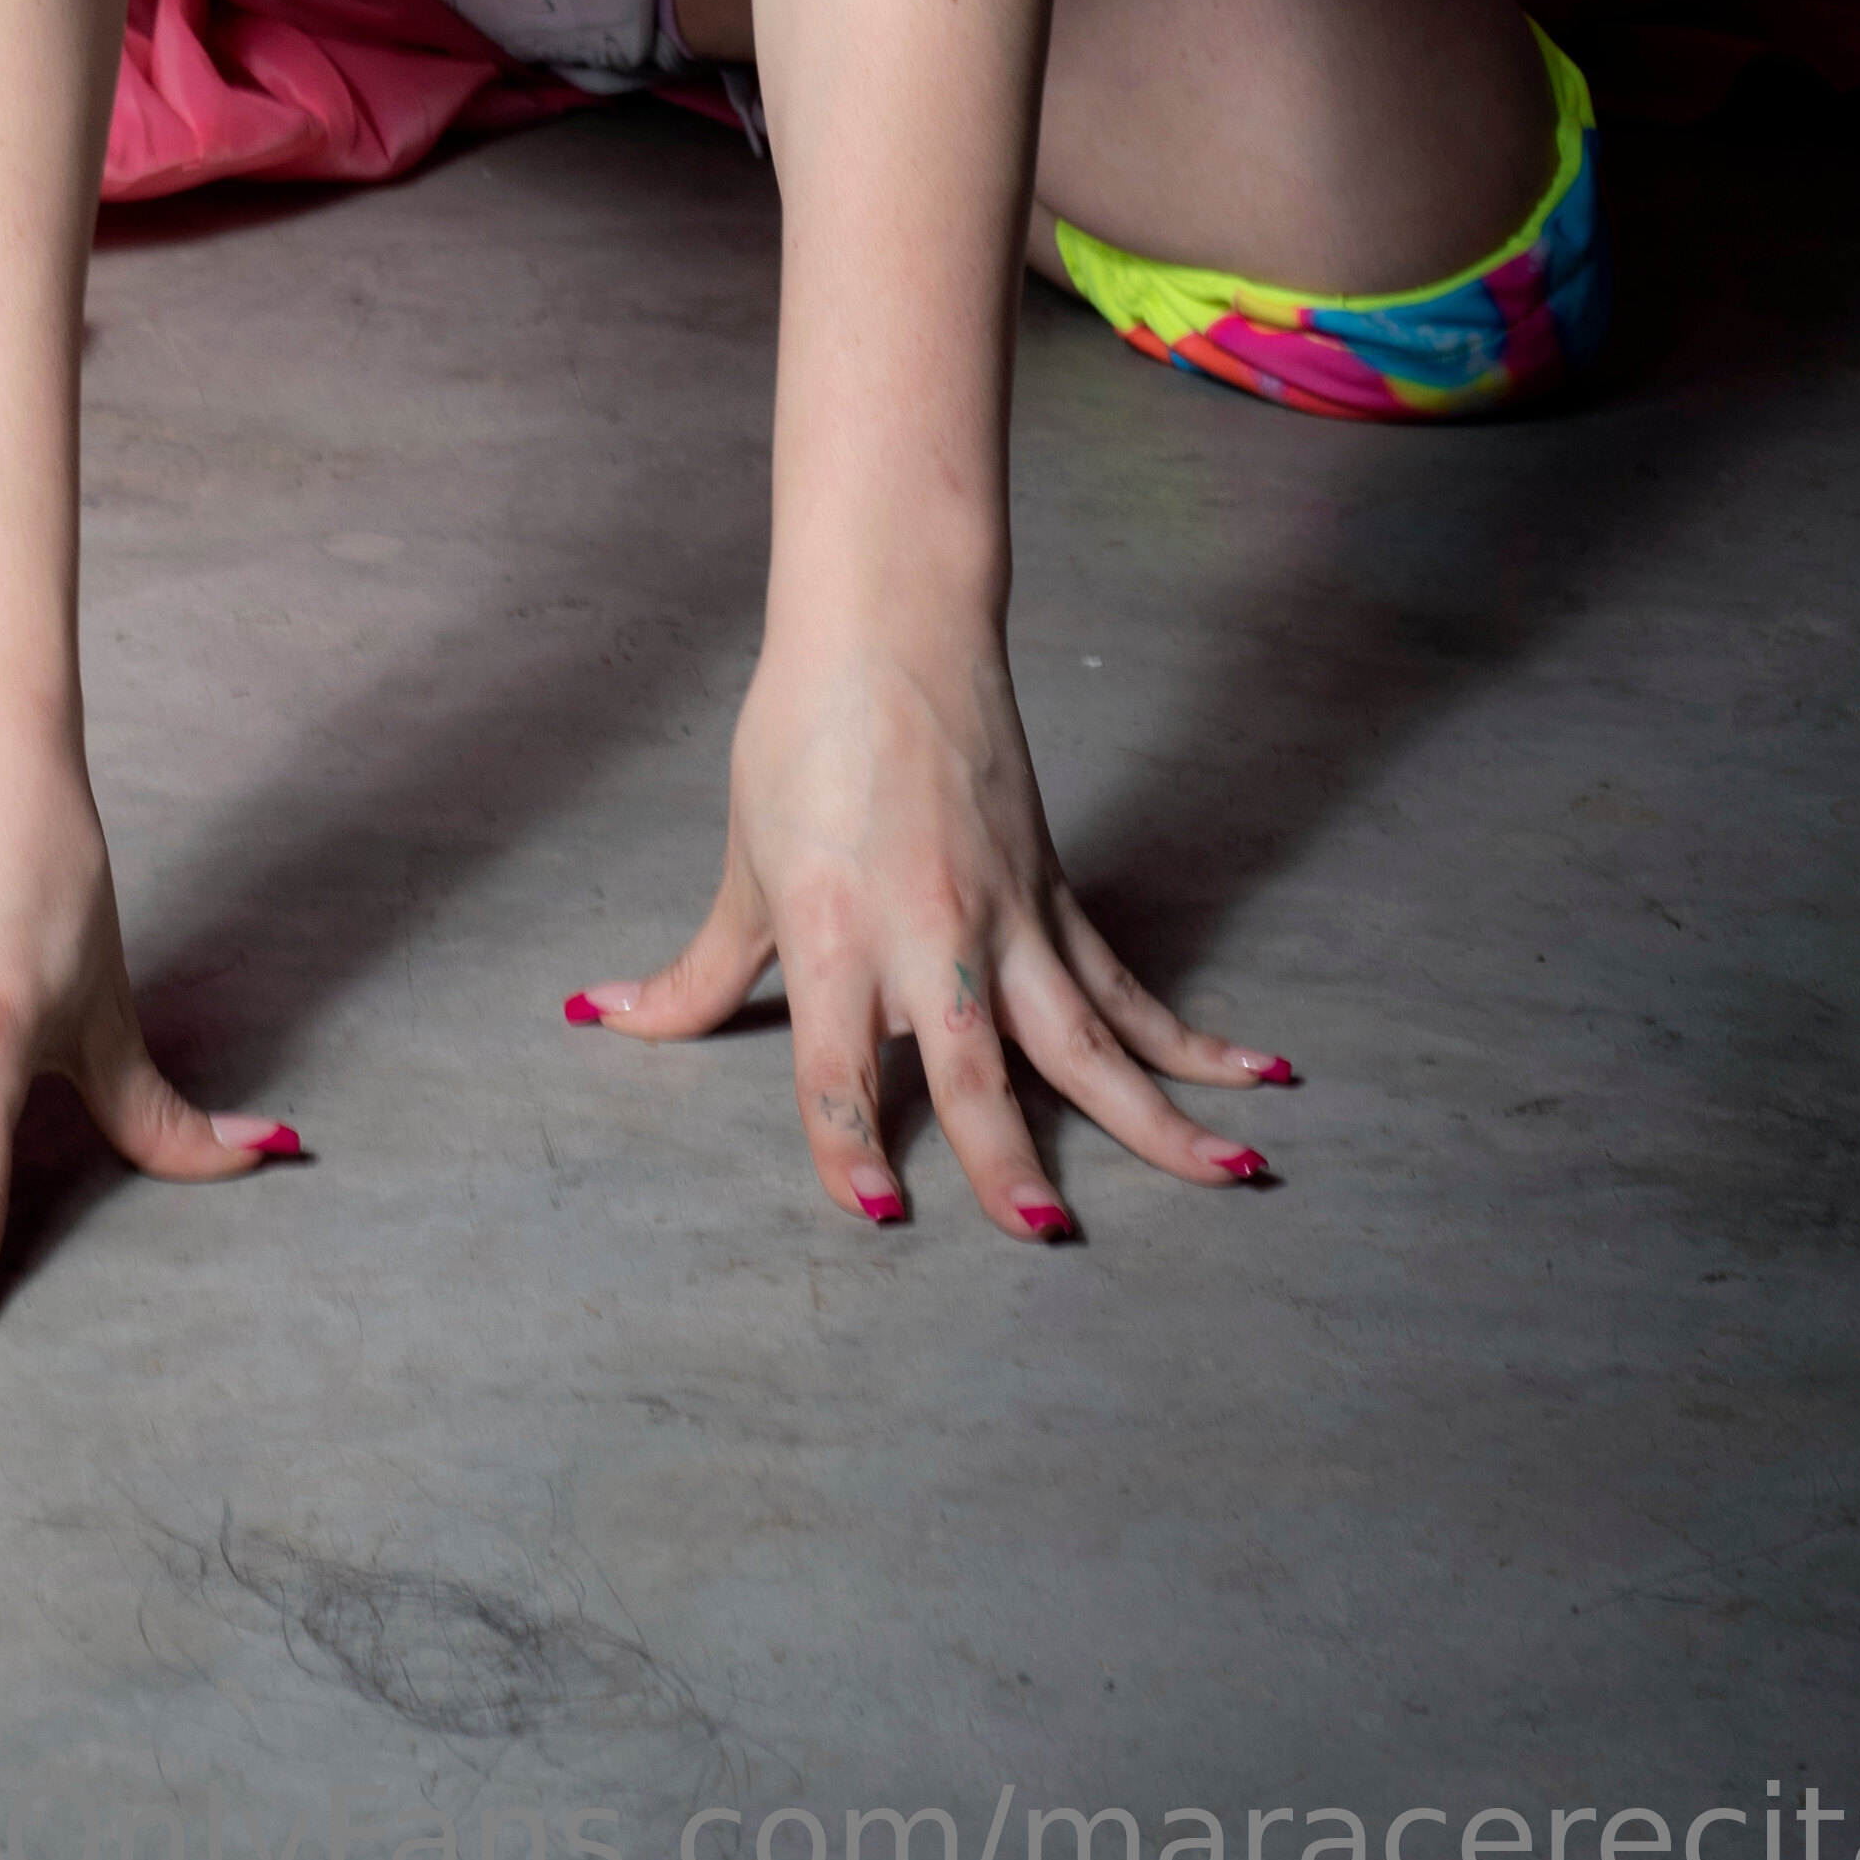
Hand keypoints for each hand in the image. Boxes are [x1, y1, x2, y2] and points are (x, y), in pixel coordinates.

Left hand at [566, 613, 1291, 1233]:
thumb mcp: (743, 863)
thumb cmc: (799, 737)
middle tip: (1044, 1236)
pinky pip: (1128, 985)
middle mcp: (929, 932)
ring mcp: (1007, 916)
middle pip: (976, 1067)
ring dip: (1159, 1116)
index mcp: (835, 929)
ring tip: (1232, 1178)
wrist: (887, 623)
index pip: (837, 1066)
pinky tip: (1252, 1078)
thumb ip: (700, 971)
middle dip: (1009, 1159)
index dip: (850, 1146)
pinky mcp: (1055, 897)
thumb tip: (607, 1019)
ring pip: (1089, 1037)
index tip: (878, 1216)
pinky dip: (1191, 1038)